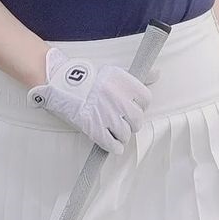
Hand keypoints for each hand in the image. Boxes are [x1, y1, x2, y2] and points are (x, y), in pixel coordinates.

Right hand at [28, 48, 158, 153]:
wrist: (62, 83)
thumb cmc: (87, 77)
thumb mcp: (114, 72)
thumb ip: (136, 78)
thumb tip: (157, 74)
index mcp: (124, 83)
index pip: (145, 100)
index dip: (139, 105)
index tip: (132, 106)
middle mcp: (119, 99)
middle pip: (137, 119)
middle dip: (132, 122)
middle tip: (123, 120)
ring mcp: (107, 115)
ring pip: (126, 133)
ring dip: (122, 135)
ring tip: (116, 131)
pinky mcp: (95, 129)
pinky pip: (112, 144)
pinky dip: (115, 147)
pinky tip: (114, 145)